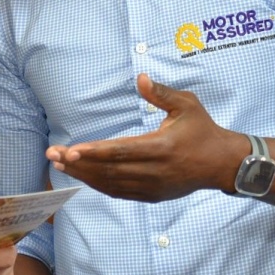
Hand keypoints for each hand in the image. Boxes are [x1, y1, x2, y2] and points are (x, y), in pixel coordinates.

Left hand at [46, 74, 245, 201]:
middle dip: (79, 164)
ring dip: (84, 176)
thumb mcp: (187, 105)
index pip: (121, 152)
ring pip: (111, 184)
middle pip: (109, 170)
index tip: (70, 151)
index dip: (94, 152)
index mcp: (162, 147)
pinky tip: (84, 176)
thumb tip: (140, 78)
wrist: (221, 164)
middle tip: (53, 155)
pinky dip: (99, 185)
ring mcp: (153, 187)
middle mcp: (155, 171)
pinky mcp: (152, 196)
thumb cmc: (203, 130)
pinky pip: (120, 193)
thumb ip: (161, 94)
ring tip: (61, 166)